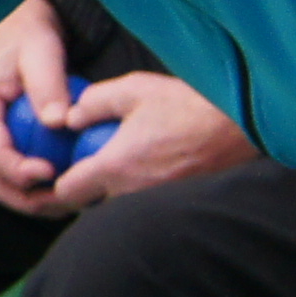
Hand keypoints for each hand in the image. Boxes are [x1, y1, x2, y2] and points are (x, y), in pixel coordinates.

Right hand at [0, 4, 82, 202]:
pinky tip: (66, 188)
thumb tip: (58, 122)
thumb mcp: (42, 51)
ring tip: (71, 200)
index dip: (20, 171)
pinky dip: (36, 190)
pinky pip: (10, 177)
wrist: (22, 29)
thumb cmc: (30, 36)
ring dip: (33, 201)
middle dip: (27, 199)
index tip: (54, 173)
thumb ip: (49, 85)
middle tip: (67, 200)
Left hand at [41, 74, 255, 210]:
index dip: (55, 185)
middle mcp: (131, 194)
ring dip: (109, 192)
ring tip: (114, 167)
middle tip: (82, 167)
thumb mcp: (134, 89)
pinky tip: (144, 170)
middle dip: (82, 191)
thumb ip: (94, 103)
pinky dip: (135, 193)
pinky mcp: (174, 205)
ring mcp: (154, 204)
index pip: (67, 193)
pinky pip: (141, 205)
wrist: (240, 128)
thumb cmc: (187, 106)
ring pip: (116, 207)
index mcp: (115, 167)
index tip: (55, 172)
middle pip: (90, 205)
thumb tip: (69, 119)